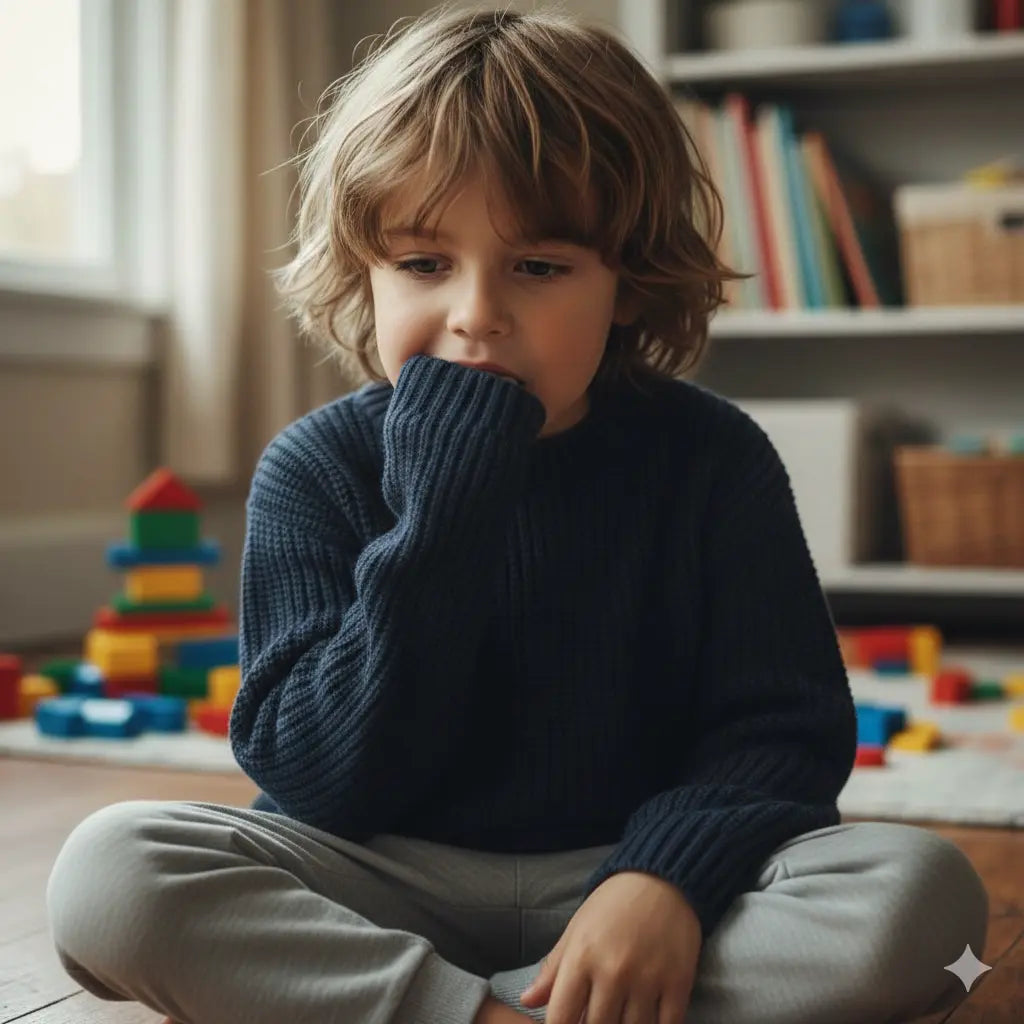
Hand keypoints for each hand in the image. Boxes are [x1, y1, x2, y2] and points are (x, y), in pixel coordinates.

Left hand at [519, 871, 702, 1023]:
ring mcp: (647, 980)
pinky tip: (647, 1019)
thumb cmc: (612, 905)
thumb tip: (528, 1001)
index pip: (561, 1018)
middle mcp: (612, 972)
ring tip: (619, 1015)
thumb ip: (553, 969)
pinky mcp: (678, 983)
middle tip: (597, 1015)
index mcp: (581, 957)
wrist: (662, 879)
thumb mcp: (576, 929)